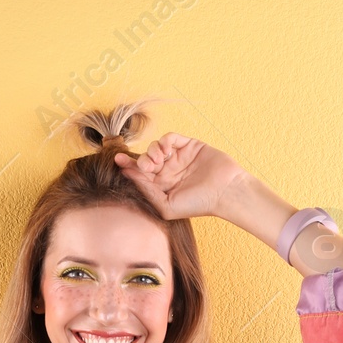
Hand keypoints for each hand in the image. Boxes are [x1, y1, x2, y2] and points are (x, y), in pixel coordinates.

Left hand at [113, 132, 249, 221]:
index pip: (140, 174)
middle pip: (145, 159)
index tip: (118, 160)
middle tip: (147, 167)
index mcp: (161, 186)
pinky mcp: (189, 145)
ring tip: (159, 160)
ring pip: (155, 146)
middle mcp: (168, 171)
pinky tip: (166, 150)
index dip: (128, 166)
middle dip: (141, 160)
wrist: (225, 193)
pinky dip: (165, 141)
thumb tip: (127, 174)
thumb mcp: (166, 205)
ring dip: (152, 150)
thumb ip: (146, 190)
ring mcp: (179, 157)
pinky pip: (171, 137)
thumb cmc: (198, 204)